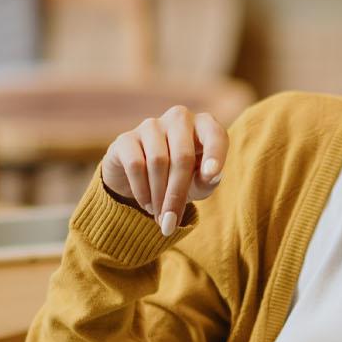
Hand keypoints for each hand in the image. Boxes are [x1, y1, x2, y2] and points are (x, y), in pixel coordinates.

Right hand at [101, 106, 228, 235]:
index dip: (215, 154)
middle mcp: (179, 119)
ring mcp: (151, 125)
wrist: (139, 180)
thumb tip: (212, 175)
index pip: (215, 135)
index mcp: (204, 126)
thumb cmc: (180, 179)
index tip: (212, 175)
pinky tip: (146, 203)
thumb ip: (208, 180)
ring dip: (159, 196)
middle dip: (177, 193)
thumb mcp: (198, 184)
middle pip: (182, 156)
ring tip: (159, 215)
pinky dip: (142, 190)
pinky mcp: (126, 138)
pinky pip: (136, 164)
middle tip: (172, 222)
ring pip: (158, 161)